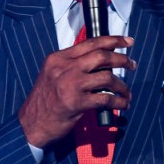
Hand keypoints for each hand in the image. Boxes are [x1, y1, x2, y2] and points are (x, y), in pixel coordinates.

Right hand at [18, 36, 135, 147]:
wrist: (31, 124)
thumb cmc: (45, 101)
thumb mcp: (53, 75)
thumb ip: (73, 65)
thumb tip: (102, 61)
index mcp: (58, 58)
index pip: (90, 42)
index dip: (112, 40)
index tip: (127, 41)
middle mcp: (64, 68)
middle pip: (101, 56)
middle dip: (121, 59)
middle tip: (132, 64)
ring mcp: (70, 85)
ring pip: (107, 77)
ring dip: (122, 85)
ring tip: (126, 92)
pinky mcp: (76, 103)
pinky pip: (106, 98)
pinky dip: (119, 102)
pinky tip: (123, 104)